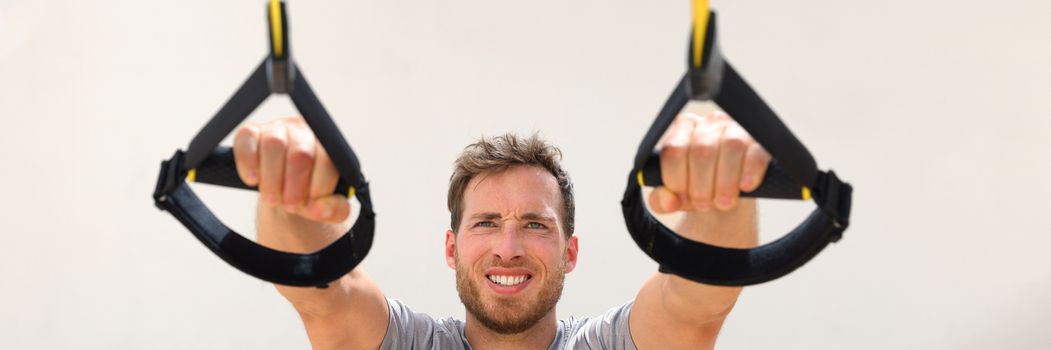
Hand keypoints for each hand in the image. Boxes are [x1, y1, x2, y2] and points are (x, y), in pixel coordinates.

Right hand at [232, 116, 350, 223]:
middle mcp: (304, 131)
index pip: (327, 161)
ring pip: (274, 145)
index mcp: (328, 146)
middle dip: (295, 187)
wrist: (283, 192)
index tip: (310, 207)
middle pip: (300, 154)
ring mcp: (277, 128)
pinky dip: (248, 163)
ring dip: (271, 179)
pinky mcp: (251, 132)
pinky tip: (253, 180)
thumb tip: (319, 208)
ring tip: (272, 199)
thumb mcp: (327, 206)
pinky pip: (246, 139)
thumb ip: (335, 210)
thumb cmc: (307, 193)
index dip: (318, 188)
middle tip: (290, 206)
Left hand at [648, 111, 770, 213]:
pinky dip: (751, 172)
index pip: (674, 150)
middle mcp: (709, 122)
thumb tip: (669, 201)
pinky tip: (745, 187)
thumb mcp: (676, 196)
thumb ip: (661, 200)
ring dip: (726, 182)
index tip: (682, 199)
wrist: (729, 193)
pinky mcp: (760, 141)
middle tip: (704, 205)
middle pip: (702, 151)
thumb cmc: (698, 188)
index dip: (677, 180)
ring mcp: (736, 128)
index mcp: (683, 128)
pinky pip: (757, 152)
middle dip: (702, 187)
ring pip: (731, 147)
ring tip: (723, 203)